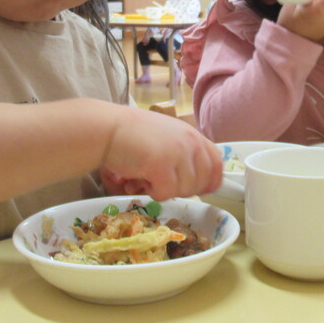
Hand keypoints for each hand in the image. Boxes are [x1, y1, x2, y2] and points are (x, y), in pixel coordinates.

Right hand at [102, 107, 221, 200]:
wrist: (107, 129)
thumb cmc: (132, 135)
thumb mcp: (167, 137)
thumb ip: (185, 153)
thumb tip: (200, 182)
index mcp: (192, 135)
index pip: (217, 164)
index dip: (210, 181)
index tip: (198, 190)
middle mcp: (190, 142)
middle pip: (203, 182)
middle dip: (183, 189)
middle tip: (162, 182)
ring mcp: (177, 153)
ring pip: (185, 190)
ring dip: (165, 190)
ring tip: (146, 177)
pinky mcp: (161, 165)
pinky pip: (166, 193)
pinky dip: (152, 192)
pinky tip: (139, 179)